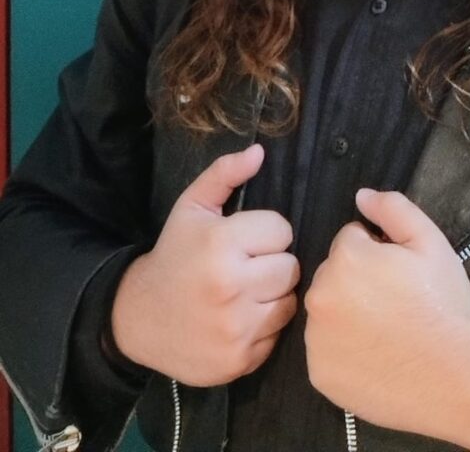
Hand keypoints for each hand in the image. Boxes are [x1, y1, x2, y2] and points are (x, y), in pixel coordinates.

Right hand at [111, 145, 299, 385]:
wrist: (137, 318)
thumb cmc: (173, 255)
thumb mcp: (191, 207)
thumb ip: (225, 174)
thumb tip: (259, 152)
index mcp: (220, 244)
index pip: (281, 230)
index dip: (265, 233)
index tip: (243, 241)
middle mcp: (230, 287)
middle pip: (291, 267)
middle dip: (272, 264)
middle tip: (246, 267)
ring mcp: (236, 328)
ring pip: (289, 301)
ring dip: (272, 295)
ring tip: (245, 292)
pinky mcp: (240, 359)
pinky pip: (277, 335)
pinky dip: (263, 327)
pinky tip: (239, 319)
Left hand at [304, 188, 469, 448]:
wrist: (454, 377)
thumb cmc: (443, 304)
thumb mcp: (431, 243)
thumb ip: (393, 209)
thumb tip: (361, 196)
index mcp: (345, 258)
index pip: (351, 240)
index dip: (378, 253)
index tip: (399, 275)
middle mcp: (320, 295)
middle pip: (334, 274)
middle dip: (357, 281)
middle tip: (394, 303)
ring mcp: (316, 338)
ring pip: (327, 311)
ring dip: (346, 314)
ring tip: (385, 331)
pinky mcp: (319, 373)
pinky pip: (325, 350)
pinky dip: (342, 351)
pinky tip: (373, 357)